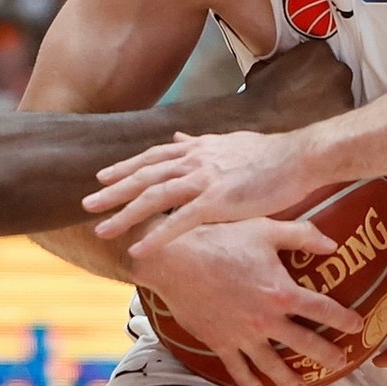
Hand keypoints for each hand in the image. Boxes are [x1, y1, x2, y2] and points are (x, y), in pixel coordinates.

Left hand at [87, 129, 321, 257]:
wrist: (299, 158)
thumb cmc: (270, 154)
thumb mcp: (229, 142)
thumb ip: (200, 143)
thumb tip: (179, 137)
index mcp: (197, 149)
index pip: (152, 157)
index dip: (125, 167)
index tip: (102, 177)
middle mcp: (194, 161)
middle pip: (144, 176)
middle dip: (113, 191)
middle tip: (86, 204)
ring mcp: (203, 181)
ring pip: (153, 198)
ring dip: (125, 214)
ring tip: (102, 230)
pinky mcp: (217, 202)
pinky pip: (179, 222)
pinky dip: (156, 236)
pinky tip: (139, 248)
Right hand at [136, 218, 364, 385]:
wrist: (176, 261)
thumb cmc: (221, 239)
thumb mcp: (265, 229)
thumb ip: (302, 236)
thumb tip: (332, 244)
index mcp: (282, 292)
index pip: (324, 310)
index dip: (345, 319)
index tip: (357, 326)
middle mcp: (267, 320)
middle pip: (305, 345)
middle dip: (327, 356)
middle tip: (340, 363)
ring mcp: (243, 335)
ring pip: (272, 366)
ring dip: (290, 379)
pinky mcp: (219, 343)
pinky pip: (238, 369)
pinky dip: (249, 381)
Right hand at [237, 40, 354, 132]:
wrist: (260, 119)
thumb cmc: (260, 94)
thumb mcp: (267, 64)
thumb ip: (285, 59)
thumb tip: (285, 64)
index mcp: (319, 49)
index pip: (323, 52)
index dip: (314, 64)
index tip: (307, 74)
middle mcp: (336, 66)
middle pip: (336, 69)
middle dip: (325, 80)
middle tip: (309, 92)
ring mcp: (343, 88)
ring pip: (342, 90)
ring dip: (331, 97)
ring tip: (312, 108)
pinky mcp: (346, 109)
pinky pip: (344, 109)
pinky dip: (333, 114)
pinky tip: (317, 119)